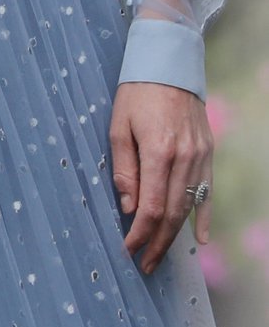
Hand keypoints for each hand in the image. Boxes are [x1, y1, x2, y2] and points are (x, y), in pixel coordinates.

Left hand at [110, 81, 213, 276]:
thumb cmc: (137, 91)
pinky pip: (207, 191)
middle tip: (143, 264)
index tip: (127, 249)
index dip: (140, 233)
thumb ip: (124, 167)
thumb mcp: (118, 124)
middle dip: (157, 243)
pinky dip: (204, 216)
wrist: (169, 63)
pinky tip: (200, 238)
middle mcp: (183, 157)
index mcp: (158, 150)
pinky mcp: (207, 152)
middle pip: (172, 213)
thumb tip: (128, 206)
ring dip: (175, 235)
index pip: (151, 206)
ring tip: (160, 255)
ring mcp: (199, 156)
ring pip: (189, 206)